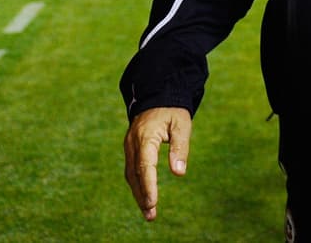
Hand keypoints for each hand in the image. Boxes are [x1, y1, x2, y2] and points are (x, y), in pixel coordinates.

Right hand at [123, 107, 191, 221]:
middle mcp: (133, 143)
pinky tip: (144, 196)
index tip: (153, 202)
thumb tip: (179, 172)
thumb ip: (180, 148)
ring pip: (130, 174)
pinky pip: (131, 169)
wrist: (158, 95)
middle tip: (151, 214)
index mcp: (145, 136)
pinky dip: (137, 184)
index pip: (145, 165)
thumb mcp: (182, 125)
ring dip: (138, 193)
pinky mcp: (130, 148)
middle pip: (135, 174)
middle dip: (142, 195)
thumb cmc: (173, 111)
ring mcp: (129, 146)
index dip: (148, 185)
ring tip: (149, 211)